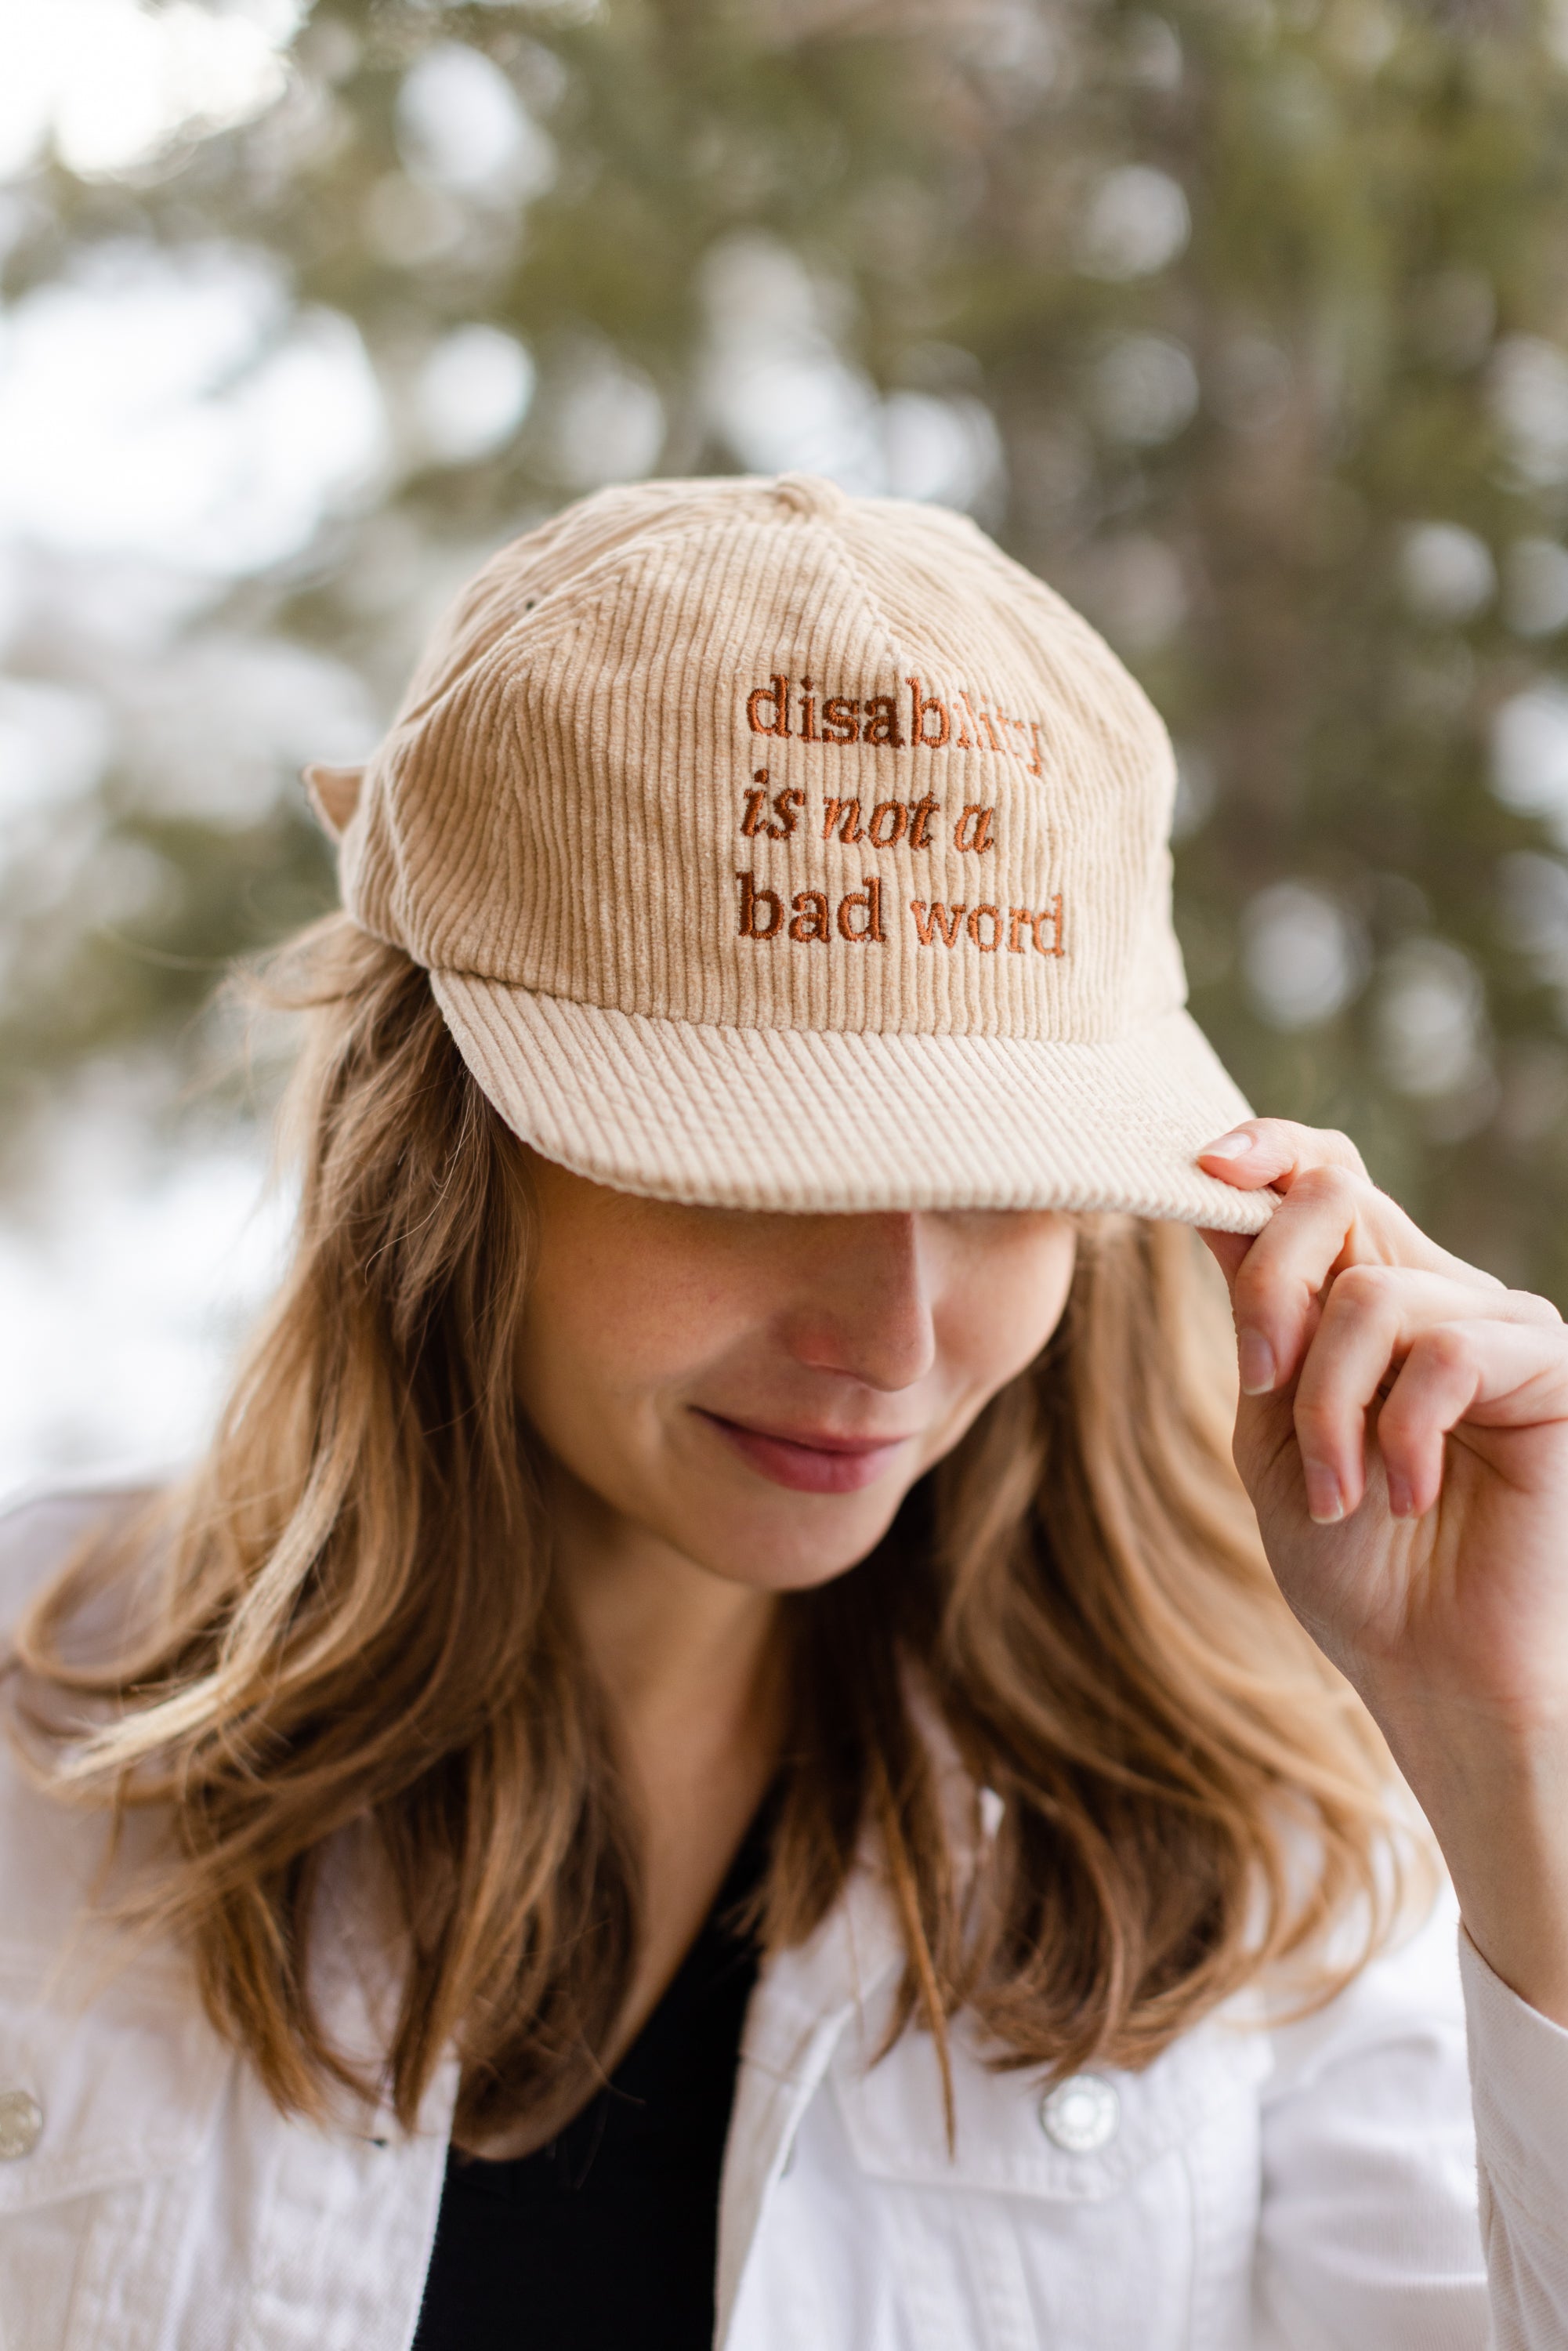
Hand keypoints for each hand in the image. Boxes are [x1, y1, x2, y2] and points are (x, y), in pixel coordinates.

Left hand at [1197, 1119, 1567, 2022]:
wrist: (1433, 1671)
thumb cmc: (1355, 1564)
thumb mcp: (1274, 1427)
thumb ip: (1259, 1315)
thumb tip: (1214, 1194)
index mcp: (1359, 1296)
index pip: (1322, 1175)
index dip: (1263, 1148)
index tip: (1201, 1164)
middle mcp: (1434, 1289)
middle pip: (1335, 1199)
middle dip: (1269, 1288)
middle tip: (1259, 1385)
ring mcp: (1495, 1322)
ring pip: (1372, 1293)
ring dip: (1329, 1404)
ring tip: (1340, 1493)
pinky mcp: (1548, 1366)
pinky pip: (1446, 1352)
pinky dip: (1402, 1432)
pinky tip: (1407, 1495)